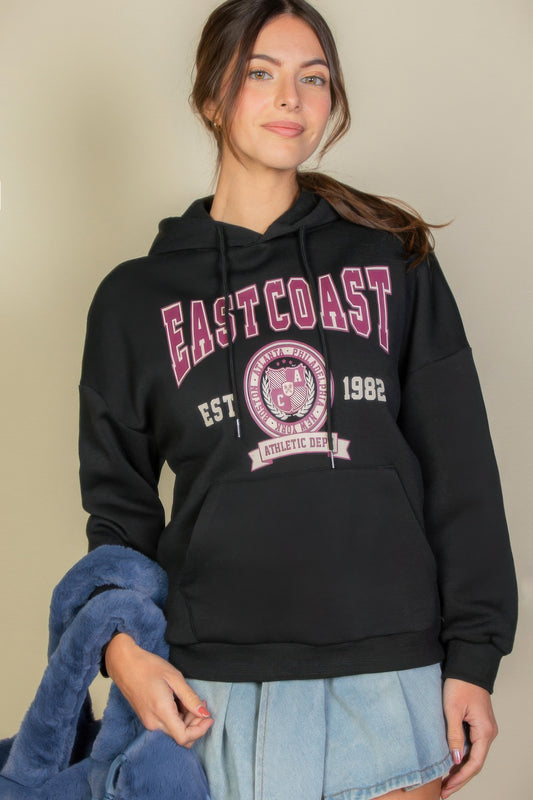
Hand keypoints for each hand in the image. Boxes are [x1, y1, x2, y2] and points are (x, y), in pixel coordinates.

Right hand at [105, 632, 213, 748]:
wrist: (124, 663)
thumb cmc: (148, 666)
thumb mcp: (174, 678)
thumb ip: (190, 698)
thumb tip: (204, 714)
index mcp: (161, 712)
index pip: (184, 737)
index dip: (200, 731)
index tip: (209, 718)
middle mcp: (153, 723)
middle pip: (180, 736)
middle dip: (195, 724)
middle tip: (200, 703)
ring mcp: (148, 722)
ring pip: (174, 731)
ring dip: (186, 720)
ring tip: (190, 699)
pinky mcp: (146, 718)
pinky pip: (166, 725)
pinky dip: (177, 718)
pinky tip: (179, 702)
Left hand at [440, 678, 497, 798]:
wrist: (467, 665)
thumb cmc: (459, 684)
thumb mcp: (452, 710)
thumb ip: (454, 736)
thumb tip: (456, 760)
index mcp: (485, 731)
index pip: (475, 763)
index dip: (461, 778)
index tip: (447, 788)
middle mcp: (488, 732)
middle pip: (475, 762)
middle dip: (460, 778)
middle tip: (443, 790)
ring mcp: (484, 728)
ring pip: (473, 755)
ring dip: (460, 768)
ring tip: (444, 780)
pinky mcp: (478, 723)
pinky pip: (471, 745)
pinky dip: (461, 756)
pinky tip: (450, 762)